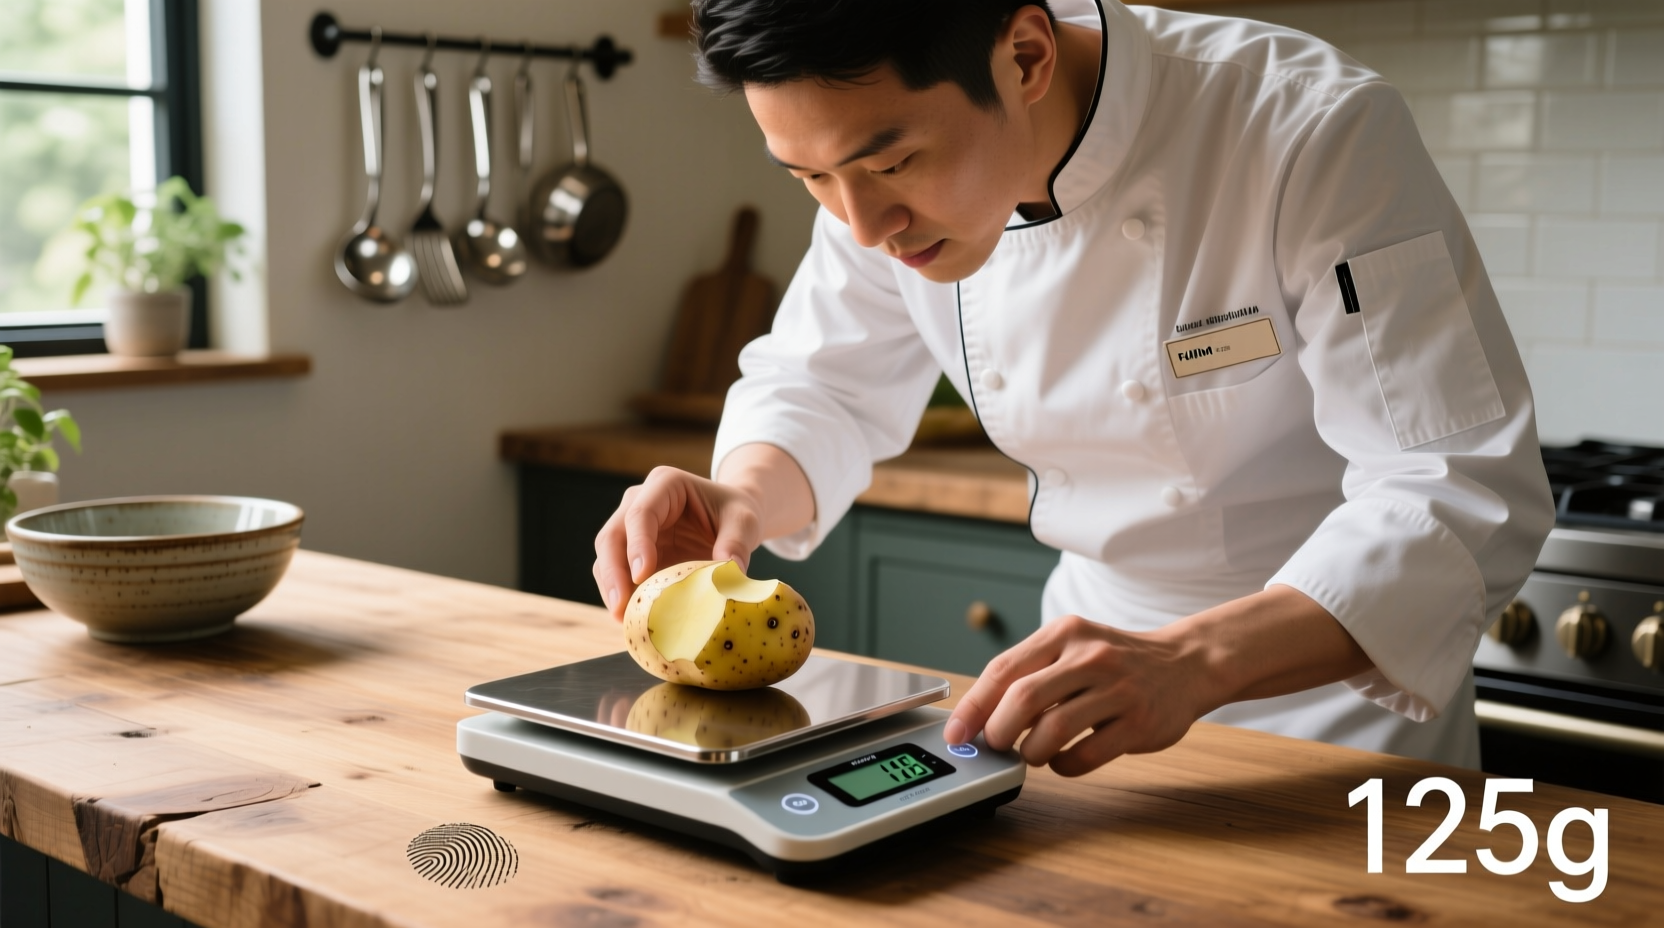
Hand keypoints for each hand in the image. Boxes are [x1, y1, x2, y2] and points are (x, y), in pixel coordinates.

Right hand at [592, 466, 763, 619]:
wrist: (731, 519)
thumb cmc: (734, 513)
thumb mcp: (744, 521)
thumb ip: (736, 543)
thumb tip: (728, 575)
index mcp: (665, 484)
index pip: (641, 514)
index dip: (637, 545)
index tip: (641, 576)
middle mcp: (639, 502)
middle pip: (613, 536)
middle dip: (613, 573)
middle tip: (620, 607)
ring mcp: (631, 529)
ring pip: (607, 557)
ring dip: (612, 589)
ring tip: (624, 619)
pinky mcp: (631, 554)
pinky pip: (617, 575)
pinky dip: (621, 595)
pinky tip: (632, 617)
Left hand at [940, 587, 1372, 776]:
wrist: (1187, 663)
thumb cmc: (1117, 661)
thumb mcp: (1074, 646)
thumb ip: (1032, 671)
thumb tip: (979, 714)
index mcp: (1065, 633)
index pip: (1004, 669)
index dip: (973, 706)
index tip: (956, 733)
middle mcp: (1090, 656)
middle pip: (1023, 698)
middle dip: (998, 731)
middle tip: (997, 745)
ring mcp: (1117, 690)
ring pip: (1053, 730)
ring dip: (1031, 752)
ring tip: (1033, 753)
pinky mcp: (1139, 723)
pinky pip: (1086, 755)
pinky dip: (1064, 766)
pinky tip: (1064, 760)